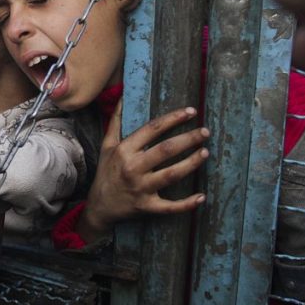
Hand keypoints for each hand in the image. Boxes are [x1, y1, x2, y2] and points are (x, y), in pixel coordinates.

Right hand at [78, 101, 209, 242]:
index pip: (152, 129)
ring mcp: (140, 188)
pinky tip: (201, 196)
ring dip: (191, 163)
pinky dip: (187, 203)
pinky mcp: (147, 206)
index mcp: (124, 150)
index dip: (173, 119)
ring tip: (205, 152)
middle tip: (205, 132)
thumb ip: (116, 121)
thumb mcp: (107, 146)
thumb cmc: (106, 172)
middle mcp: (132, 168)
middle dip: (188, 139)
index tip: (190, 111)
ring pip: (171, 174)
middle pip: (165, 150)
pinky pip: (170, 206)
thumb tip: (122, 97)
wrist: (99, 206)